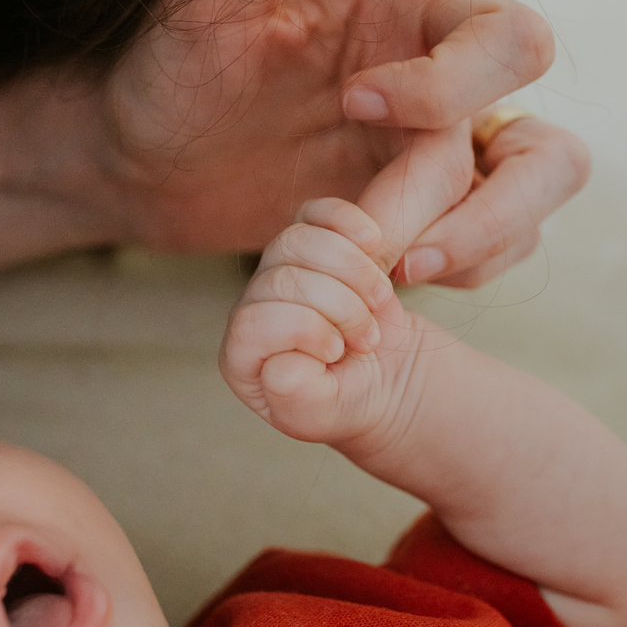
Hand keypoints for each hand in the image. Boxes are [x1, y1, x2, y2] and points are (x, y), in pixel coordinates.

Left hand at [99, 0, 588, 281]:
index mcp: (416, 9)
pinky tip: (375, 279)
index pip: (508, 39)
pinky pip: (491, 251)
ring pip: (535, 203)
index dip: (451, 85)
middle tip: (393, 248)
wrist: (136, 159)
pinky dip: (456, 275)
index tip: (353, 106)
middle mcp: (447, 78)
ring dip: (481, 246)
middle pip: (549, 145)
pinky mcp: (421, 216)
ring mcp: (441, 153)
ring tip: (389, 271)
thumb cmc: (165, 67)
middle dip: (486, 206)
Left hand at [220, 198, 422, 447]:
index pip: (252, 323)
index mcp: (241, 354)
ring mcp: (280, 270)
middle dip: (339, 306)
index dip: (304, 331)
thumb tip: (280, 360)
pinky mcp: (313, 243)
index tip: (338, 353)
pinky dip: (348, 221)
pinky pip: (317, 212)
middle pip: (281, 279)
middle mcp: (253, 306)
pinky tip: (373, 243)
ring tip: (377, 303)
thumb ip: (293, 396)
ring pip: (299, 240)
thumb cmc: (346, 400)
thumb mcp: (320, 415)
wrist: (384, 377)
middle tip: (367, 338)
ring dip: (352, 271)